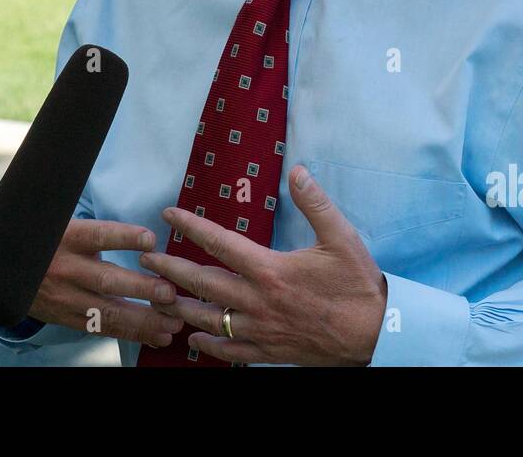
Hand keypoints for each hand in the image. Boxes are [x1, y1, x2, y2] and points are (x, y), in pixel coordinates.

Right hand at [27, 219, 184, 346]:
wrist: (4, 271)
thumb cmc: (49, 241)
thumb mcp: (62, 223)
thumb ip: (97, 226)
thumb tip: (140, 227)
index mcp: (68, 238)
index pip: (98, 235)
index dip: (124, 237)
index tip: (150, 239)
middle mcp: (66, 269)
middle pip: (105, 280)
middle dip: (140, 289)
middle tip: (169, 293)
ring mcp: (66, 298)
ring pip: (106, 312)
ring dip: (142, 320)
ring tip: (172, 324)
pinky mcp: (68, 318)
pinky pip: (102, 328)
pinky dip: (131, 334)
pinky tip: (156, 336)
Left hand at [138, 165, 388, 365]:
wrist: (375, 334)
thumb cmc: (358, 285)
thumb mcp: (342, 237)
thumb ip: (316, 203)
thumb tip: (298, 171)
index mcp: (270, 270)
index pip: (220, 243)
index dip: (191, 227)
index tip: (169, 215)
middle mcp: (258, 301)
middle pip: (202, 283)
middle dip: (170, 269)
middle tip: (146, 260)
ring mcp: (260, 329)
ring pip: (209, 319)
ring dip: (181, 307)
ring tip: (159, 297)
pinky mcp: (268, 350)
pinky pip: (229, 351)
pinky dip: (208, 346)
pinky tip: (194, 340)